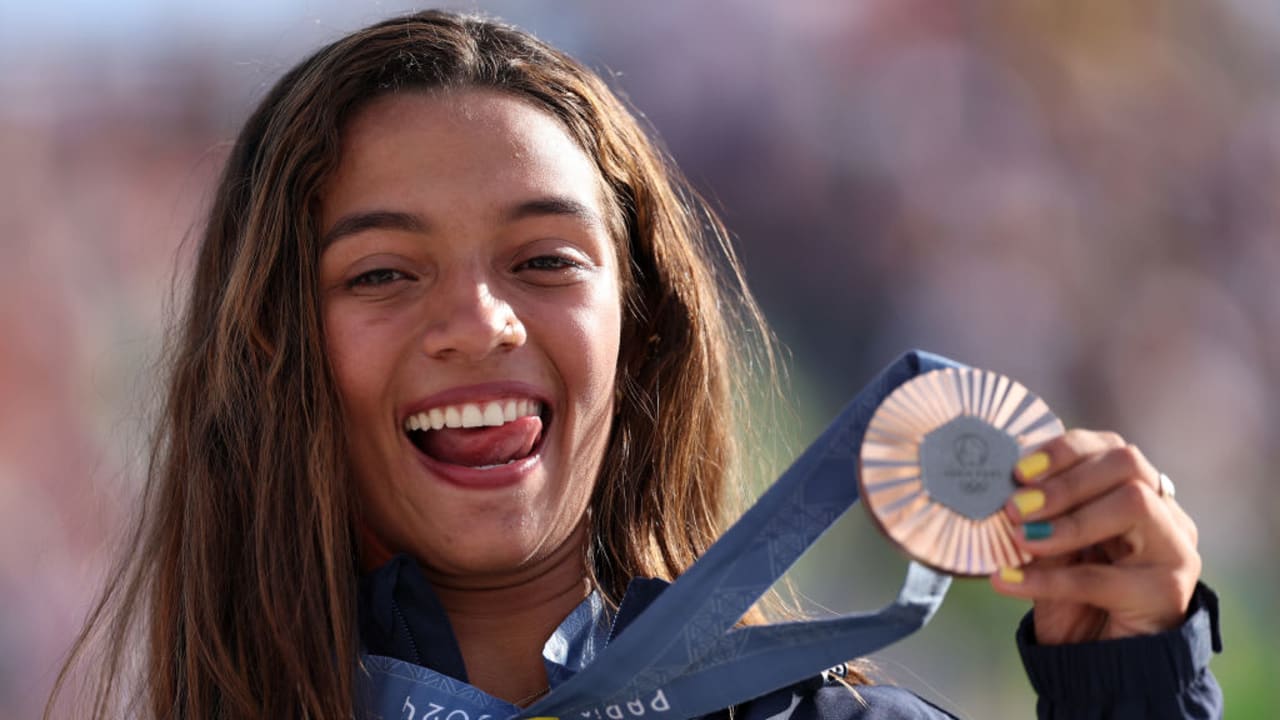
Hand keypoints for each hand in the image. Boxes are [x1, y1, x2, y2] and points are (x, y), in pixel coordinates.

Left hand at [989, 429, 1200, 643]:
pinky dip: (1048, 578)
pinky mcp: (1169, 592)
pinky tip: (1006, 581)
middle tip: (1016, 507)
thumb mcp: (1053, 551)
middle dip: (1066, 480)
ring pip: (1133, 505)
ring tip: (1019, 539)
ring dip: (1067, 521)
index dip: (1064, 450)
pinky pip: (1104, 577)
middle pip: (1128, 465)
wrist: (1106, 666)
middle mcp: (1165, 514)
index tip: (1018, 470)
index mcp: (1139, 493)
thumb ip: (1040, 519)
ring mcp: (1175, 549)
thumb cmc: (1076, 600)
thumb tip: (1003, 493)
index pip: (1111, 448)